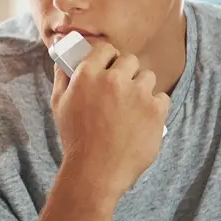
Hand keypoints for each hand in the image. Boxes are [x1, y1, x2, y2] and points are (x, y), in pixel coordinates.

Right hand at [51, 41, 168, 198]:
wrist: (96, 171)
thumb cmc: (75, 139)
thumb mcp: (59, 105)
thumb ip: (63, 78)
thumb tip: (65, 61)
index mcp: (88, 75)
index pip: (105, 49)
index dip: (108, 57)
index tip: (109, 67)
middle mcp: (113, 80)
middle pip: (129, 60)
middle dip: (126, 72)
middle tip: (120, 90)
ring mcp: (137, 94)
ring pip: (147, 77)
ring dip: (141, 88)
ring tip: (132, 107)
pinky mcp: (155, 110)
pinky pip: (162, 97)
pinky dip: (154, 107)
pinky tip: (142, 119)